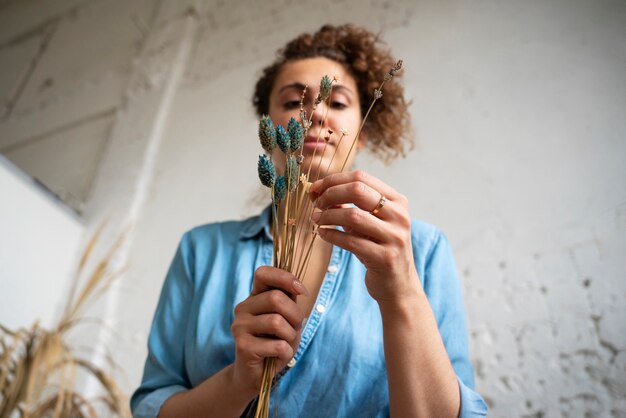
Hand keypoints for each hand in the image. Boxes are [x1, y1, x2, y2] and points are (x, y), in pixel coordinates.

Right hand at [230, 266, 306, 394]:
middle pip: (275, 298)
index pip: (263, 273)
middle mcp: (243, 308)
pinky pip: (277, 345)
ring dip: (291, 336)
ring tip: (285, 343)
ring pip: (276, 322)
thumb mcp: (286, 319)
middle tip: (296, 327)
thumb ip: (288, 301)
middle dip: (295, 314)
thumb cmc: (274, 343)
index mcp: (253, 297)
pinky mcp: (243, 346)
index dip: (284, 277)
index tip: (302, 290)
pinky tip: (278, 356)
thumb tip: (298, 287)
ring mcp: (240, 327)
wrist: (254, 375)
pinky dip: (286, 352)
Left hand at [309, 170, 420, 303]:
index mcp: (397, 200)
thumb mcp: (367, 223)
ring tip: (316, 219)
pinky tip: (322, 233)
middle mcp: (399, 216)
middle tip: (316, 204)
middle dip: (330, 194)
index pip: (361, 177)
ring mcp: (394, 237)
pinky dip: (331, 235)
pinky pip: (350, 241)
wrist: (398, 285)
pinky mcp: (385, 258)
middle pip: (357, 190)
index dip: (333, 180)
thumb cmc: (378, 248)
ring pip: (352, 215)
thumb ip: (347, 205)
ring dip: (328, 216)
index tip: (315, 189)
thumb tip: (317, 190)